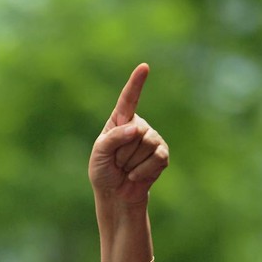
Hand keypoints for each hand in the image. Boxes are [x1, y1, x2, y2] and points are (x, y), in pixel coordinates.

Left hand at [88, 63, 168, 205]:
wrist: (116, 194)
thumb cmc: (103, 171)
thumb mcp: (99, 153)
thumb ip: (113, 138)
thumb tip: (137, 129)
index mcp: (120, 121)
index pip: (129, 99)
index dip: (136, 83)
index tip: (143, 67)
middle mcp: (138, 126)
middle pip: (137, 131)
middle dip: (123, 152)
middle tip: (117, 163)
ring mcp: (153, 140)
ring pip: (147, 144)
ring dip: (131, 162)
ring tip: (126, 168)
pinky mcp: (162, 155)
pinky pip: (156, 158)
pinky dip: (141, 171)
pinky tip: (135, 176)